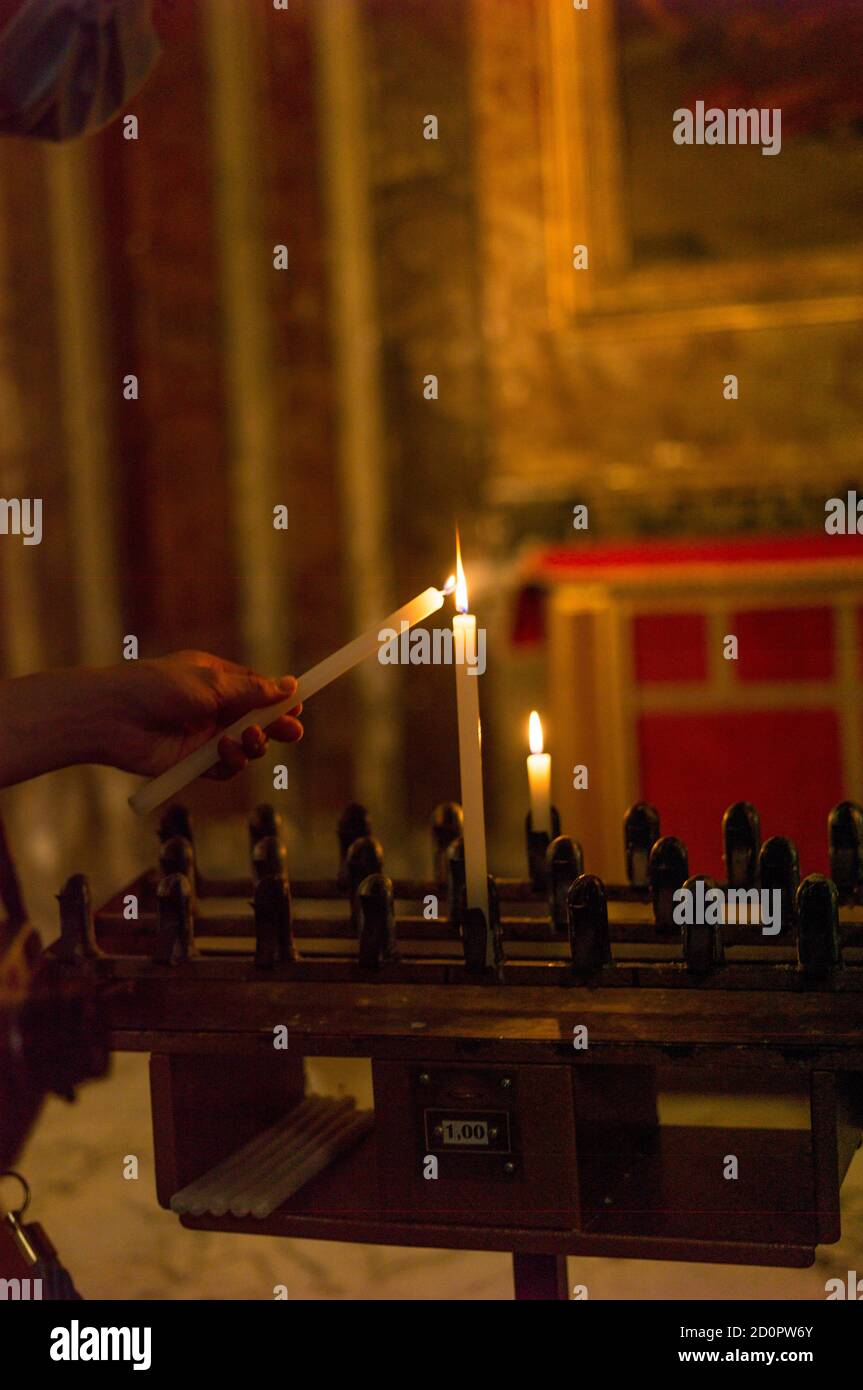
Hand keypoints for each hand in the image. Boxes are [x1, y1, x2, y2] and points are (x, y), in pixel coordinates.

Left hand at [96, 650, 302, 778]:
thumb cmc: (156, 688)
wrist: (112, 718)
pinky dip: (230, 761)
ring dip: (252, 744)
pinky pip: (226, 766)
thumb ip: (253, 691)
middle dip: (275, 726)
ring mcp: (203, 735)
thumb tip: (290, 686)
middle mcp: (212, 707)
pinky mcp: (193, 762)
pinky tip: (221, 752)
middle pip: (256, 719)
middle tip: (293, 732)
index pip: (257, 688)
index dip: (279, 699)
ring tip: (245, 738)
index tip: (300, 705)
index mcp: (215, 678)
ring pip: (245, 746)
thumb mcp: (212, 683)